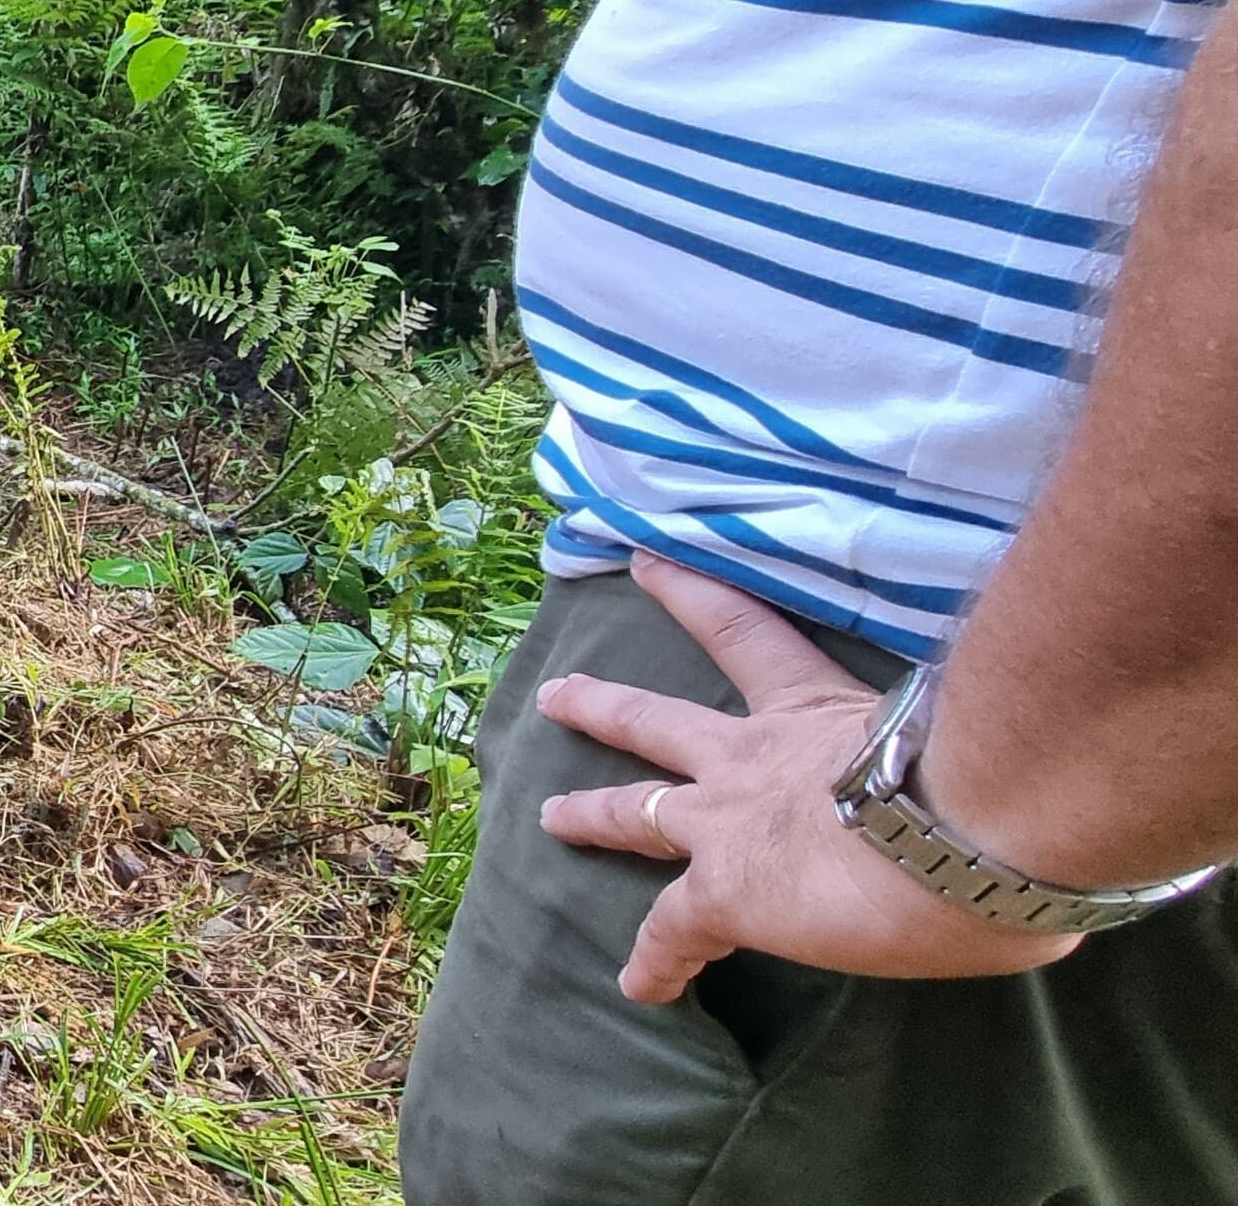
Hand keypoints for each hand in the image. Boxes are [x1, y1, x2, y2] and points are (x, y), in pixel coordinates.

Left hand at [537, 554, 1084, 1003]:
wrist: (965, 833)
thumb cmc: (995, 784)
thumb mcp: (965, 739)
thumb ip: (956, 746)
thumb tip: (1001, 768)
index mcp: (818, 710)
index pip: (750, 637)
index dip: (695, 598)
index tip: (646, 564)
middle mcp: (755, 756)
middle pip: (660, 719)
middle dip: (605, 705)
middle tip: (558, 690)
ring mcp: (728, 823)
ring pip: (635, 808)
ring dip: (589, 810)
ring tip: (550, 812)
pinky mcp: (725, 893)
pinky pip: (674, 932)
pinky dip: (658, 963)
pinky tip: (642, 987)